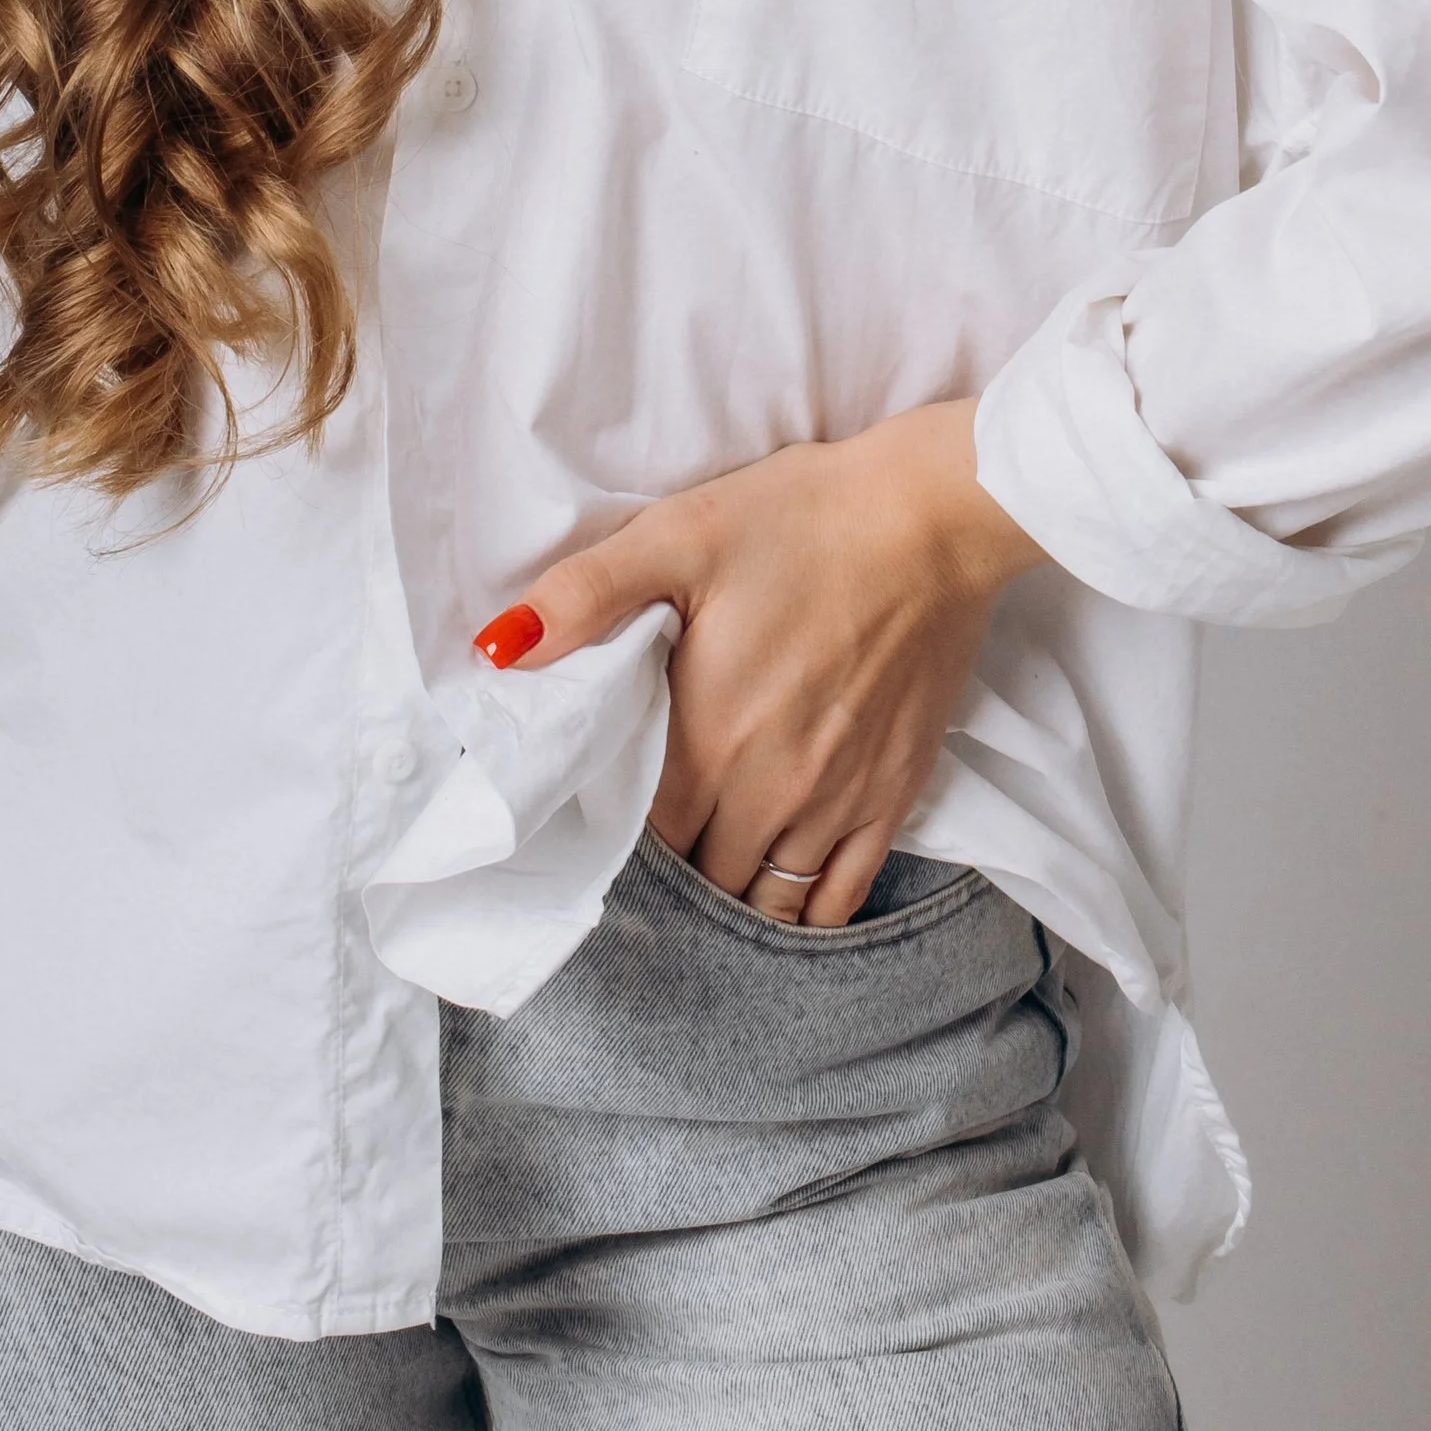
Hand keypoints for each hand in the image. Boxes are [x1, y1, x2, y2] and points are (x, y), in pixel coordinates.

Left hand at [472, 400, 1042, 925]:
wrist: (932, 518)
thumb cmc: (803, 520)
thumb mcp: (680, 536)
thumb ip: (585, 597)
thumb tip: (498, 648)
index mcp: (709, 741)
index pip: (640, 838)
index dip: (616, 837)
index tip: (604, 823)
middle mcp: (771, 792)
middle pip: (702, 879)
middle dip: (672, 876)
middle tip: (656, 850)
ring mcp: (839, 801)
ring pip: (768, 902)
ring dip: (732, 899)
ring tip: (711, 877)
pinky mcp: (895, 791)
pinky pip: (841, 893)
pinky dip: (806, 912)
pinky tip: (783, 904)